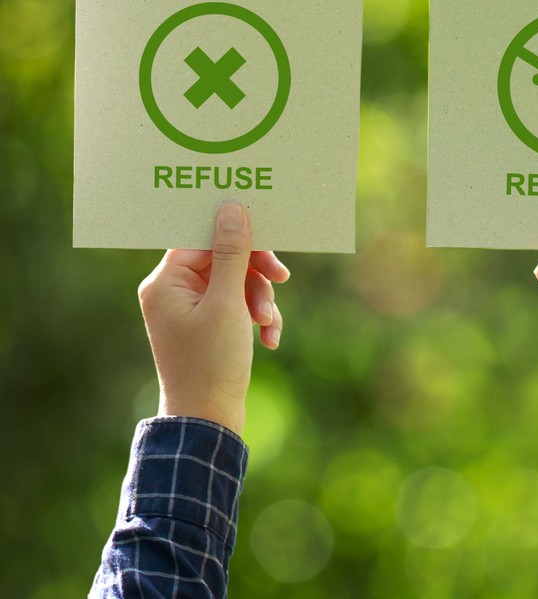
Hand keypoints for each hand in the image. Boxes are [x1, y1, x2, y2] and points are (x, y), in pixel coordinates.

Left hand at [137, 202, 289, 434]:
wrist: (207, 418)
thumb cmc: (211, 361)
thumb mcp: (228, 303)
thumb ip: (233, 254)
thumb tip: (231, 209)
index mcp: (165, 282)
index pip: (201, 238)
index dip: (238, 237)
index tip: (269, 240)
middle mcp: (172, 292)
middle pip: (222, 258)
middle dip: (255, 273)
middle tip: (282, 278)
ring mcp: (189, 310)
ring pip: (235, 282)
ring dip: (260, 298)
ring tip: (269, 323)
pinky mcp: (206, 326)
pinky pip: (236, 305)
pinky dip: (256, 316)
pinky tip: (269, 338)